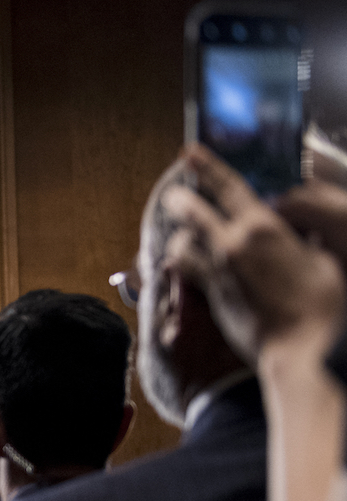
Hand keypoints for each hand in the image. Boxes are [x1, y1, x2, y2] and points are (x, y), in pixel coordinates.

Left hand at [161, 144, 345, 360]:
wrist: (299, 347)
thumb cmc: (322, 303)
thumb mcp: (326, 257)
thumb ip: (308, 233)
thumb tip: (297, 222)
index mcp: (262, 228)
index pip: (229, 188)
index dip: (207, 167)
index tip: (189, 153)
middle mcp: (231, 246)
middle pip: (193, 214)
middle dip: (181, 201)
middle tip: (173, 194)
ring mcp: (216, 273)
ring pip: (183, 244)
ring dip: (182, 237)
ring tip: (183, 236)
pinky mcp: (210, 298)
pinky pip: (186, 273)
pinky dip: (182, 265)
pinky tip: (184, 265)